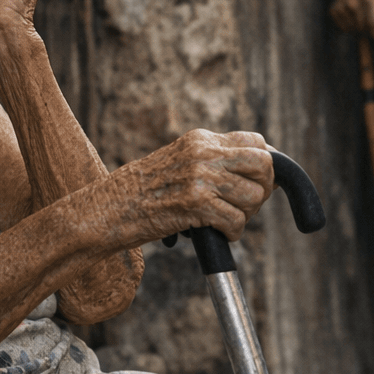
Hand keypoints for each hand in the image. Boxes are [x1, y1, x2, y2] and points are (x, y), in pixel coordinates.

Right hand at [105, 130, 274, 244]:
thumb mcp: (180, 162)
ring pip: (253, 196)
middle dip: (263, 189)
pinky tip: (218, 234)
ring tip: (227, 221)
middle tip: (247, 205)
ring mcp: (200, 177)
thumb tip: (258, 173)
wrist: (109, 209)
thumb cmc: (142, 192)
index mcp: (201, 139)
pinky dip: (232, 233)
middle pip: (264, 165)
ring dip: (246, 215)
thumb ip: (212, 161)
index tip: (258, 183)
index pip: (256, 141)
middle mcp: (204, 153)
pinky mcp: (196, 203)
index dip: (265, 166)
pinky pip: (236, 220)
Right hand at [330, 0, 373, 43]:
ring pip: (353, 31)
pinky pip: (344, 29)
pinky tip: (354, 20)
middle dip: (370, 34)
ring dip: (360, 32)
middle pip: (363, 29)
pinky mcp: (334, 10)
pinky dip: (350, 29)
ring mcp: (342, 6)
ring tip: (364, 23)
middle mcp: (353, 2)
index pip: (373, 23)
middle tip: (373, 31)